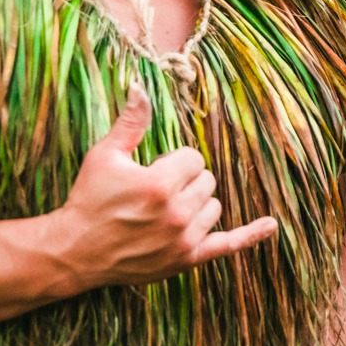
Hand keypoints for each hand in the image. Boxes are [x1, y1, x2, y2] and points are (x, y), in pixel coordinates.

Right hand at [49, 85, 275, 290]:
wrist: (75, 250)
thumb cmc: (89, 199)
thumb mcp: (105, 155)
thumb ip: (131, 122)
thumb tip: (140, 85)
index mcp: (160, 184)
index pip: (194, 158)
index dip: (174, 162)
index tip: (152, 171)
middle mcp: (177, 213)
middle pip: (207, 181)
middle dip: (185, 181)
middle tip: (153, 192)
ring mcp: (184, 239)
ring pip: (214, 207)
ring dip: (197, 204)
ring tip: (164, 210)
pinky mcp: (187, 260)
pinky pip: (229, 245)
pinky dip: (251, 235)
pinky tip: (270, 224)